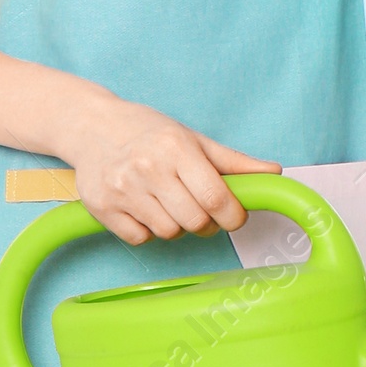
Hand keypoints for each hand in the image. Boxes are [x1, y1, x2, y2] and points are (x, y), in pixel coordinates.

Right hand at [67, 91, 279, 246]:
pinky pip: (141, 239)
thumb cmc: (148, 132)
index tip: (234, 216)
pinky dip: (148, 231)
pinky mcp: (103, 207)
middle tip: (200, 210)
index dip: (233, 216)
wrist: (91, 127)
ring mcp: (123, 189)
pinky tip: (144, 208)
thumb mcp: (192, 139)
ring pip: (169, 233)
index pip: (215, 198)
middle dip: (206, 223)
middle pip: (195, 222)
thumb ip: (233, 162)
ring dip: (176, 226)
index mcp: (176, 148)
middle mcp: (148, 168)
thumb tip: (274, 173)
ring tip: (168, 204)